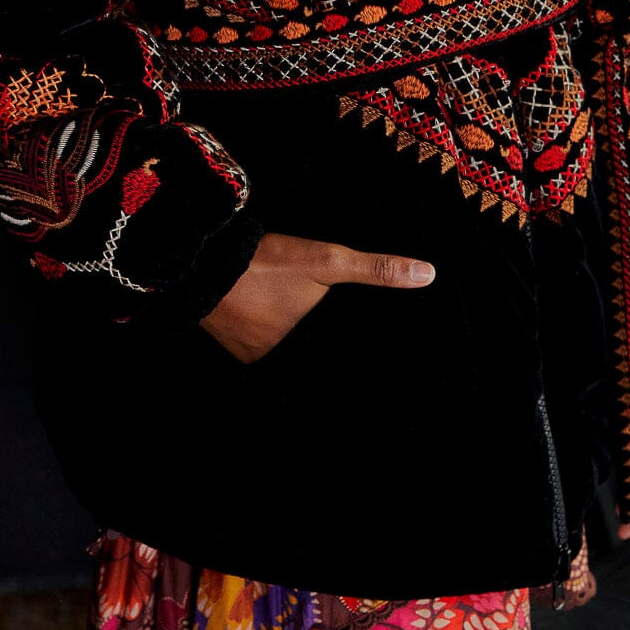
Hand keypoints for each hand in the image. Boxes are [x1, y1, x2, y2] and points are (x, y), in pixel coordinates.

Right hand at [198, 231, 435, 363]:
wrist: (201, 260)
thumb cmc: (267, 264)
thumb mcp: (326, 261)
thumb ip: (376, 269)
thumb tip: (427, 274)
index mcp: (302, 352)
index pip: (338, 367)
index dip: (360, 369)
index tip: (386, 368)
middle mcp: (277, 364)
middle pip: (313, 361)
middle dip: (330, 352)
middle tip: (347, 337)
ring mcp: (254, 358)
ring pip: (291, 354)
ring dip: (303, 342)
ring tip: (315, 324)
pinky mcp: (238, 347)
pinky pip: (269, 345)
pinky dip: (281, 336)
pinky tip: (287, 318)